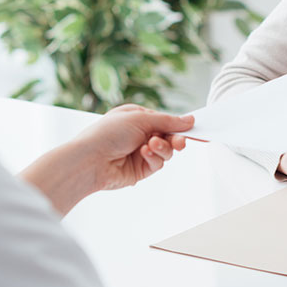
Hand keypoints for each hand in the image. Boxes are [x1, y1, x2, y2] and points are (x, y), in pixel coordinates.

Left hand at [20, 105, 193, 214]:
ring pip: (166, 152)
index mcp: (138, 117)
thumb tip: (190, 120)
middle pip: (169, 137)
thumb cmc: (108, 133)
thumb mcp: (141, 118)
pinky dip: (154, 157)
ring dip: (163, 148)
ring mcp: (141, 152)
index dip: (180, 125)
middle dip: (176, 139)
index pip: (166, 120)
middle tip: (180, 142)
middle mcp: (140, 134)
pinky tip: (144, 153)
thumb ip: (168, 121)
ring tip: (151, 145)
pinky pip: (158, 163)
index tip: (196, 128)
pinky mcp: (140, 170)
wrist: (89, 159)